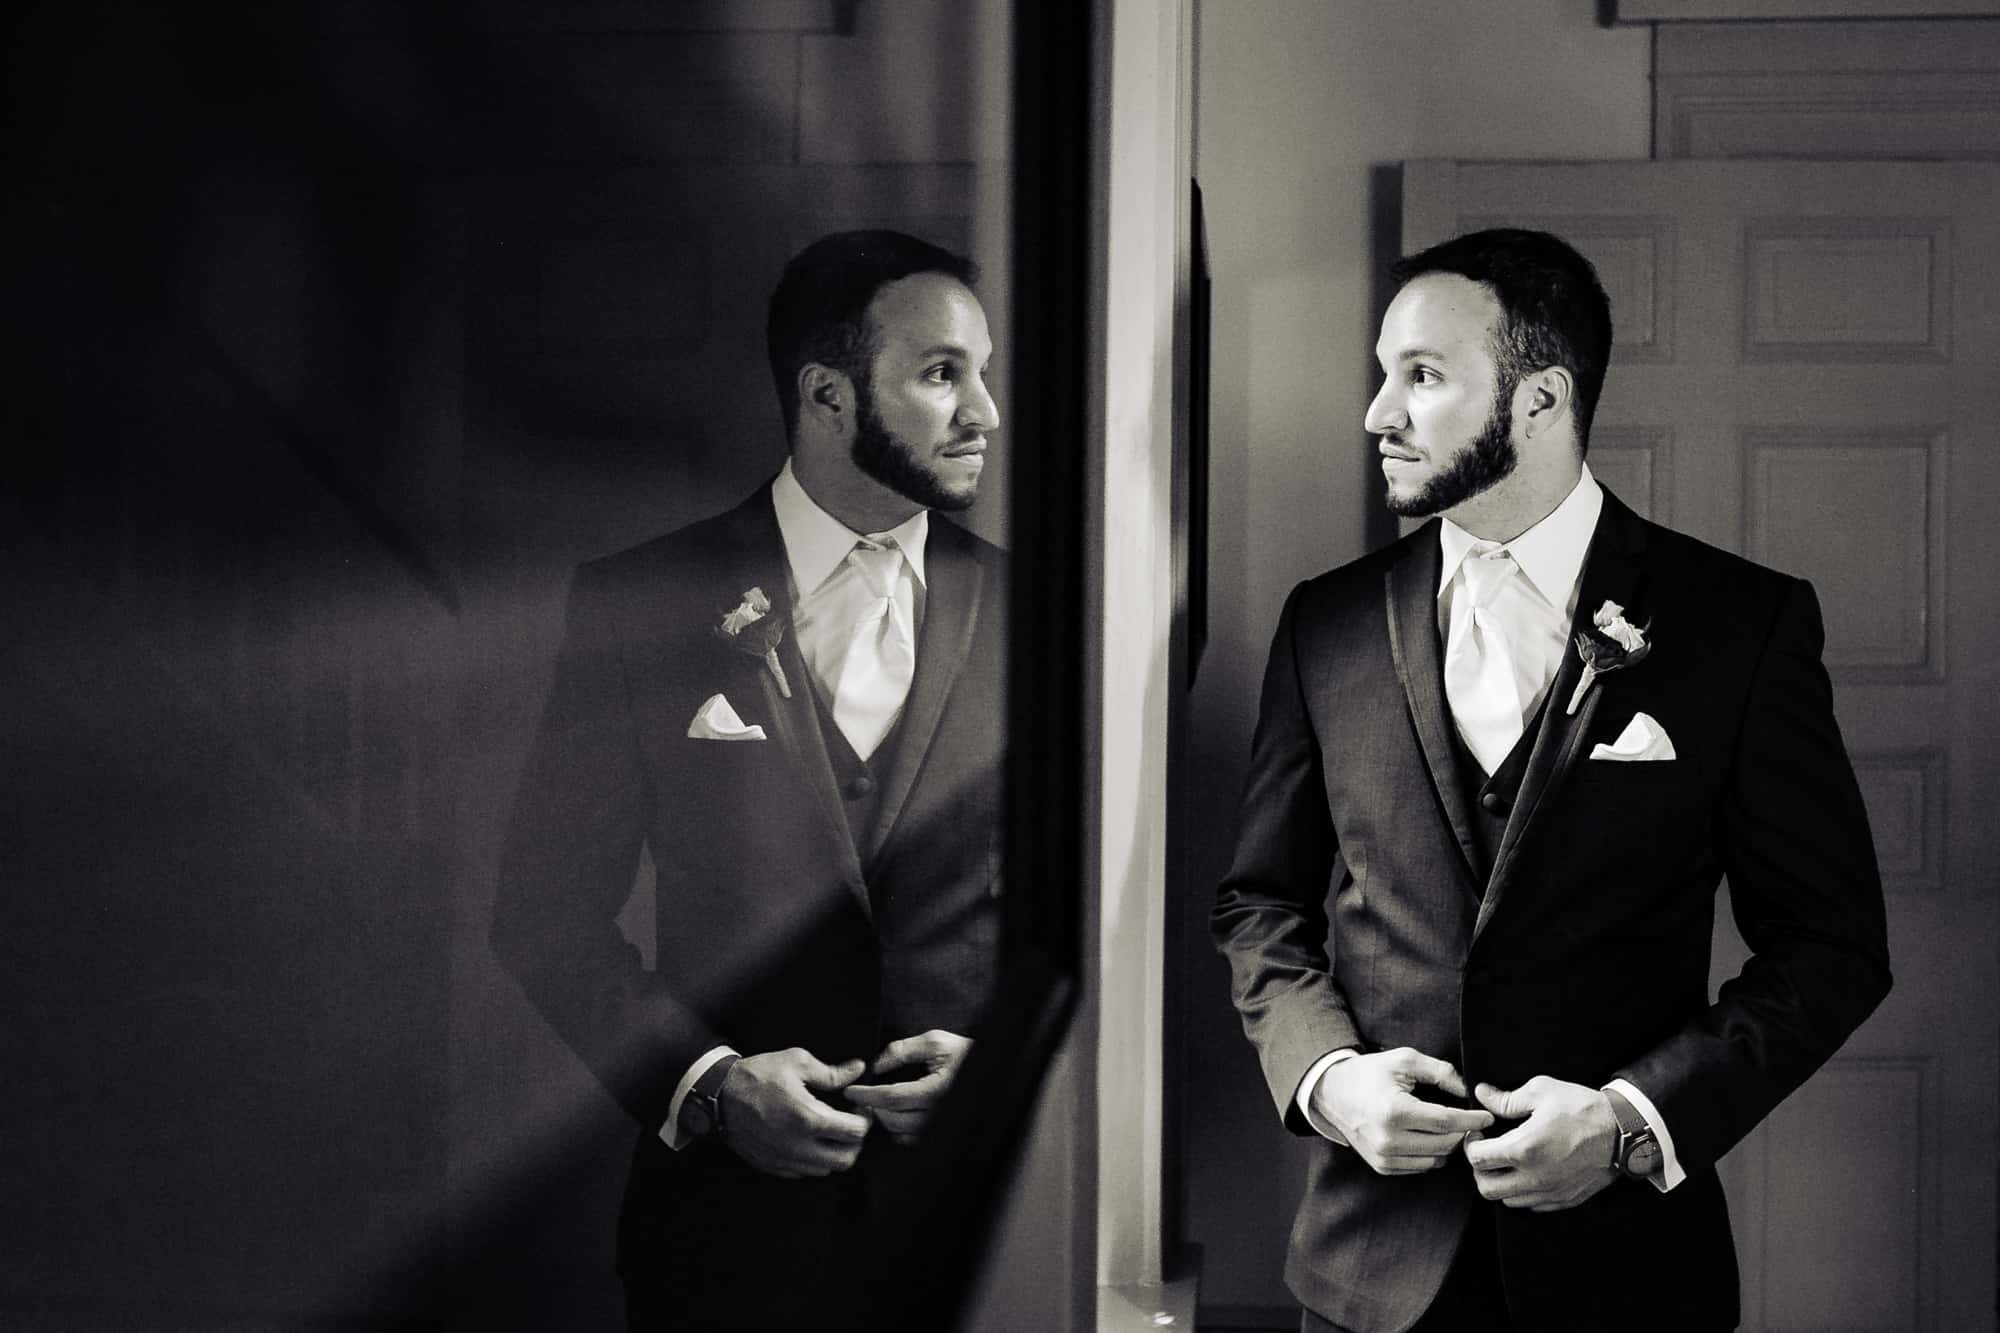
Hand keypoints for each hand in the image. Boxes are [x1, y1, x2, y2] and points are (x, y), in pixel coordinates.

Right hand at [717, 1048, 871, 1178]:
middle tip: (850, 1123)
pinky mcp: (773, 1167)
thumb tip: (858, 1070)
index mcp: (809, 1119)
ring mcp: (784, 1160)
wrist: (719, 1095)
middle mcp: (798, 1146)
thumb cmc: (758, 1075)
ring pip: (826, 1170)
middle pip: (846, 1159)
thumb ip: (832, 1072)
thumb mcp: (797, 1062)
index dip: (865, 1119)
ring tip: (830, 1131)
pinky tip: (809, 1139)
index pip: (855, 1133)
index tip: (860, 1108)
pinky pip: (804, 1172)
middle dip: (855, 1142)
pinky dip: (813, 1160)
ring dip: (834, 1152)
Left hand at [842, 1029, 971, 1143]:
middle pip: (893, 1120)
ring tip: (880, 1105)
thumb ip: (903, 1050)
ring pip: (901, 1134)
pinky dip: (900, 1130)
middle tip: (863, 1097)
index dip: (867, 1095)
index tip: (851, 1091)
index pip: (891, 1098)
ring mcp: (942, 1128)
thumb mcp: (936, 1042)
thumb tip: (877, 1064)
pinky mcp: (943, 1135)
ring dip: (887, 1120)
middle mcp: (939, 1115)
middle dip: (874, 1109)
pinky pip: (913, 1141)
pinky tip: (899, 1115)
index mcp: (936, 1091)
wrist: (995, 1071)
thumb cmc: (966, 1054)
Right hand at [1311, 1047, 1494, 1175]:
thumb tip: (1468, 1090)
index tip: (1488, 1116)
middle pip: (1445, 1144)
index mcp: (1394, 1112)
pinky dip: (1432, 1153)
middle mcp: (1388, 1140)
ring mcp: (1384, 1157)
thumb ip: (1440, 1071)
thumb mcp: (1404, 1061)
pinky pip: (1421, 1166)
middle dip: (1464, 1132)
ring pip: (1436, 1159)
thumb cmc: (1369, 1073)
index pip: (1447, 1123)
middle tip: (1472, 1120)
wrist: (1332, 1093)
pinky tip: (1430, 1136)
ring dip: (1449, 1144)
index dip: (1472, 1120)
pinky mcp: (1382, 1166)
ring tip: (1451, 1128)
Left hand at [1463, 1077, 1619, 1211]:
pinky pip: (1533, 1205)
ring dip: (1501, 1182)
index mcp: (1524, 1150)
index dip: (1471, 1144)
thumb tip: (1483, 1095)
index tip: (1479, 1134)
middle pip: (1486, 1188)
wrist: (1622, 1131)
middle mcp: (1534, 1177)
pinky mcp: (1565, 1199)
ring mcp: (1551, 1192)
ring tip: (1507, 1162)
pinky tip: (1529, 1172)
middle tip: (1487, 1152)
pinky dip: (1524, 1192)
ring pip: (1508, 1200)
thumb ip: (1506, 1099)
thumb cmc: (1584, 1109)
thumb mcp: (1542, 1091)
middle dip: (1480, 1170)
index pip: (1477, 1159)